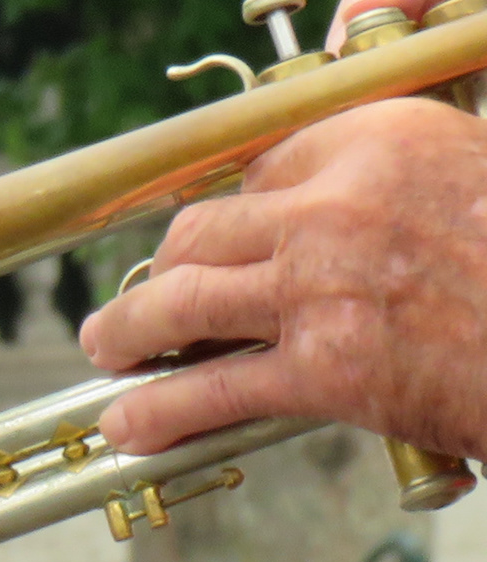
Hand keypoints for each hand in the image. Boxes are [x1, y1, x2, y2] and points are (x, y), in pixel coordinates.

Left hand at [79, 97, 486, 459]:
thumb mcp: (474, 174)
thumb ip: (402, 181)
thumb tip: (323, 204)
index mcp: (381, 139)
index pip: (262, 168)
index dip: (234, 212)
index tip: (216, 238)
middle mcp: (339, 203)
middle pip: (204, 230)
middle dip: (167, 268)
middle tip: (146, 296)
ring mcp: (323, 286)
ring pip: (182, 300)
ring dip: (130, 327)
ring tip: (112, 344)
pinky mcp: (327, 369)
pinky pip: (213, 390)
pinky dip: (159, 410)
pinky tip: (131, 423)